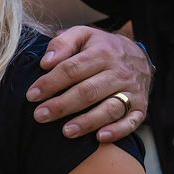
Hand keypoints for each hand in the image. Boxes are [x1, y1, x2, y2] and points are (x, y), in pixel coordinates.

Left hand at [26, 26, 151, 141]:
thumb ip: (62, 43)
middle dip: (61, 105)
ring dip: (87, 122)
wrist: (138, 55)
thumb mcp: (83, 34)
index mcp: (102, 52)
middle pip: (88, 91)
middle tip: (40, 116)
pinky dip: (117, 131)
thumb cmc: (102, 47)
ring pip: (109, 109)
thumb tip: (46, 63)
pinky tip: (100, 138)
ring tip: (65, 131)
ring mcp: (132, 91)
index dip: (50, 83)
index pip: (72, 69)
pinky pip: (132, 122)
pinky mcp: (141, 107)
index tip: (32, 95)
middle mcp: (118, 72)